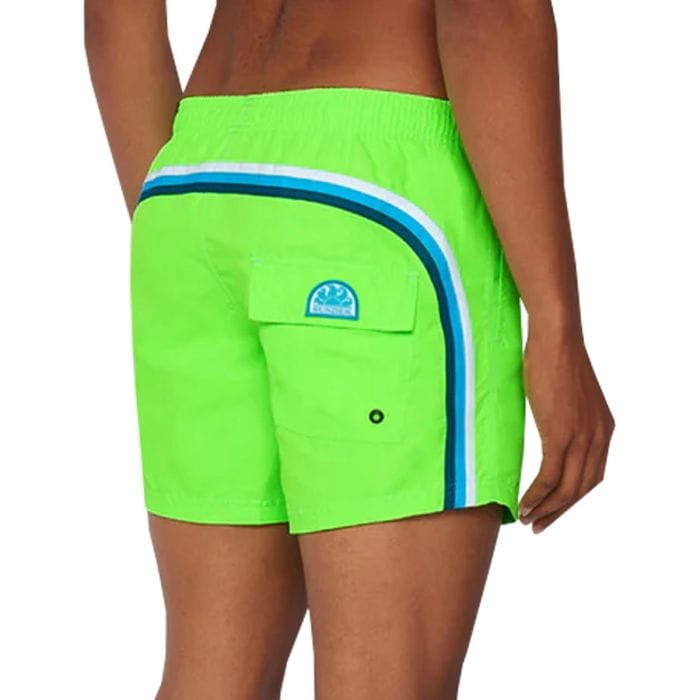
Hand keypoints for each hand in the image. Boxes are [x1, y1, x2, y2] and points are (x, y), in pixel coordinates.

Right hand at [518, 328, 614, 532]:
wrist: (556, 338)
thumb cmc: (554, 358)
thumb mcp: (566, 395)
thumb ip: (565, 417)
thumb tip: (549, 426)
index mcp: (603, 429)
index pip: (591, 476)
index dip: (572, 498)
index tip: (552, 510)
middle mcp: (598, 437)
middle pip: (582, 489)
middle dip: (560, 512)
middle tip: (538, 526)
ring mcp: (582, 437)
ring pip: (568, 488)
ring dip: (547, 509)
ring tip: (528, 520)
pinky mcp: (562, 434)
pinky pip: (551, 476)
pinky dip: (537, 495)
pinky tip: (523, 504)